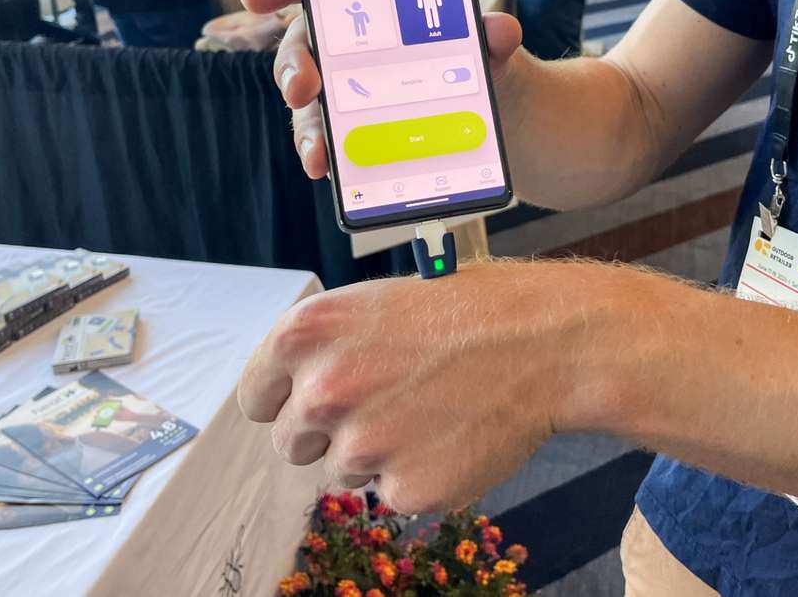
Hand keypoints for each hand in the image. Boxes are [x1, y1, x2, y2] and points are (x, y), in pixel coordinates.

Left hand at [237, 260, 613, 512]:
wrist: (542, 340)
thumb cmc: (463, 310)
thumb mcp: (373, 303)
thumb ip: (322, 350)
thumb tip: (291, 394)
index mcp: (304, 333)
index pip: (256, 398)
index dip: (286, 400)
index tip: (312, 400)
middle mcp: (322, 391)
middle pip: (292, 442)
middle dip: (330, 430)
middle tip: (388, 399)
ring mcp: (363, 444)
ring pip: (342, 470)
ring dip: (377, 451)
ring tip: (429, 408)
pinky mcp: (406, 488)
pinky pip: (392, 493)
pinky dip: (419, 474)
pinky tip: (451, 434)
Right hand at [240, 0, 522, 178]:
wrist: (496, 111)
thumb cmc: (477, 58)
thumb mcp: (488, 44)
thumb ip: (489, 34)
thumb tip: (502, 30)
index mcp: (367, 3)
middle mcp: (343, 45)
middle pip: (302, 46)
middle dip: (293, 65)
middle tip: (301, 85)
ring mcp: (342, 90)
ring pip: (308, 102)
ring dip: (306, 126)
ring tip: (318, 151)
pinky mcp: (350, 131)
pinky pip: (325, 140)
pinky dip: (322, 154)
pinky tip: (327, 169)